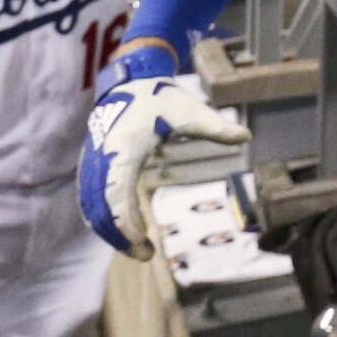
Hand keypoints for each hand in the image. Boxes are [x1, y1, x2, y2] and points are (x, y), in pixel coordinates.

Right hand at [79, 71, 249, 259]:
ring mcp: (93, 159)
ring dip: (109, 229)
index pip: (116, 192)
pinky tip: (123, 231)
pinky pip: (90, 197)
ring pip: (91, 204)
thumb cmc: (162, 96)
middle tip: (145, 255)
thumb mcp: (190, 110)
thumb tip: (246, 135)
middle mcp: (103, 155)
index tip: (141, 241)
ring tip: (137, 248)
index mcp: (125, 146)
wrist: (130, 81)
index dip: (125, 221)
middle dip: (117, 234)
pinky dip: (103, 217)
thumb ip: (216, 127)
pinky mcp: (92, 163)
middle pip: (100, 205)